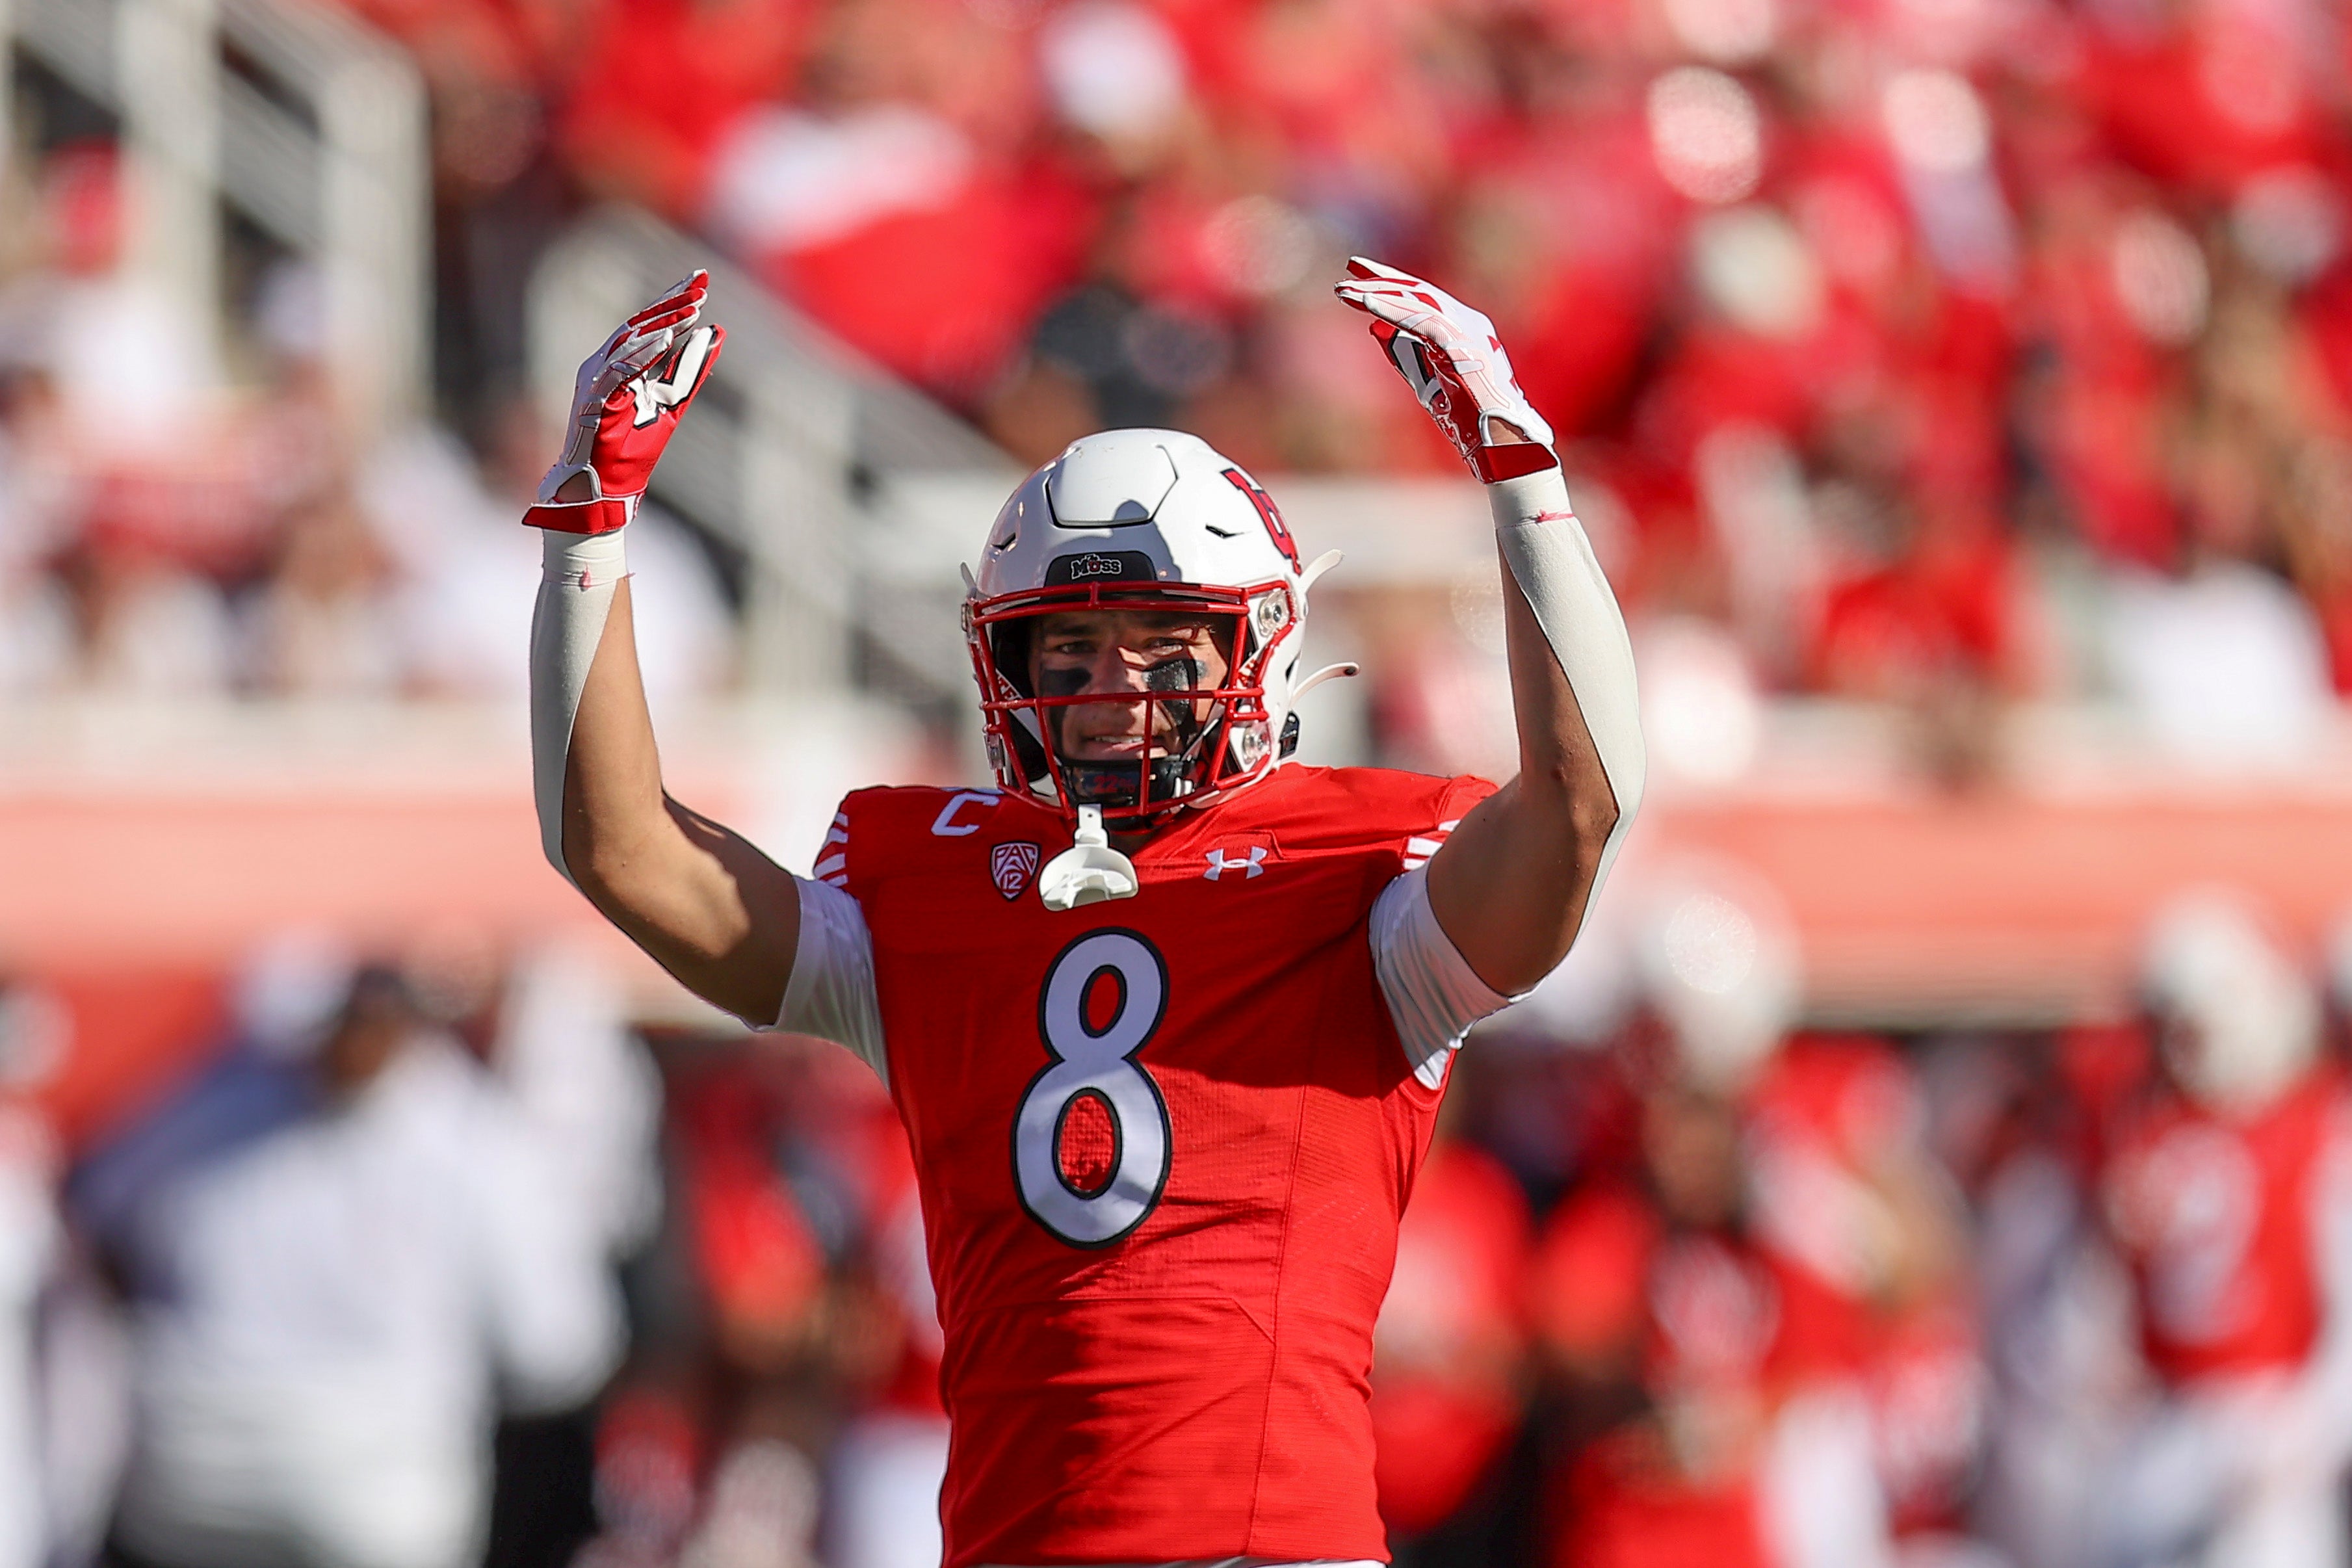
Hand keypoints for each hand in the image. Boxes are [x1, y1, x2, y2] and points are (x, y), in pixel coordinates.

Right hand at [524, 271, 724, 533]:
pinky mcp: (593, 400)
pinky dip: (642, 353)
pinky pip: (618, 370)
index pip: (648, 323)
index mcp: (619, 364)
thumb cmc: (630, 450)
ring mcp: (594, 380)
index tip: (700, 280)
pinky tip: (666, 339)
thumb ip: (690, 372)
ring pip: (629, 340)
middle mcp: (602, 365)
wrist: (601, 487)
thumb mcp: (671, 405)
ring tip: (693, 307)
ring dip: (662, 322)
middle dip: (671, 300)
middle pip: (639, 323)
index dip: (673, 300)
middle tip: (700, 281)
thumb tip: (716, 336)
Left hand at [1333, 257, 1557, 482]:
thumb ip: (1404, 355)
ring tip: (1345, 290)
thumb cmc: (1471, 421)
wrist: (1503, 446)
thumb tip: (1375, 328)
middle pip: (1420, 292)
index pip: (1424, 300)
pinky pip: (1422, 320)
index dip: (1391, 287)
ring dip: (1379, 294)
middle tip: (1350, 265)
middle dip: (1383, 278)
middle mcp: (1470, 324)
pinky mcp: (1465, 346)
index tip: (1359, 279)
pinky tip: (1367, 305)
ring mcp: (1470, 332)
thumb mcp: (1427, 383)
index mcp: (1464, 331)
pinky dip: (1392, 310)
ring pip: (1419, 301)